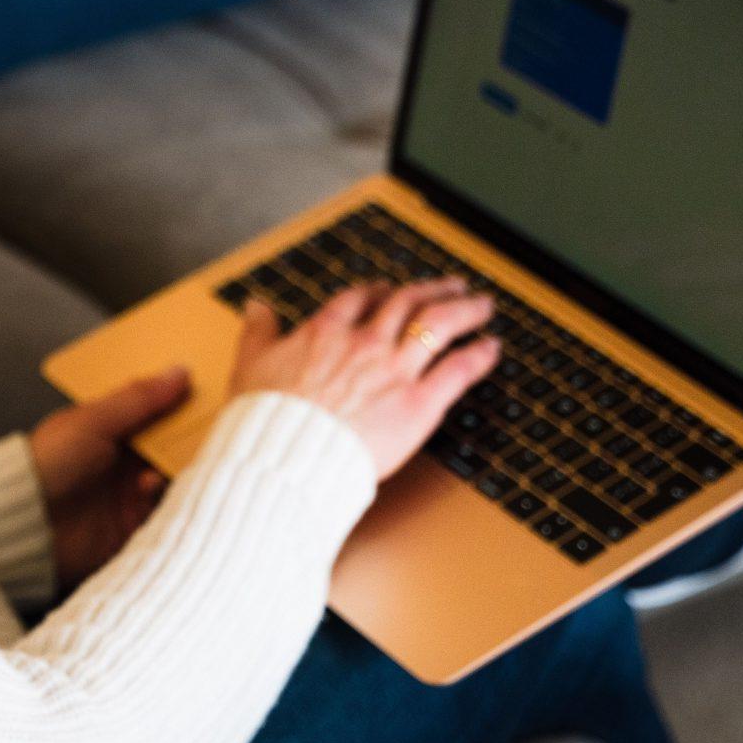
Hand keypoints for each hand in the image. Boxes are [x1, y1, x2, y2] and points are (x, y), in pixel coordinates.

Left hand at [27, 366, 193, 598]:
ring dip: (185, 470)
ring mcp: (129, 496)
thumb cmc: (46, 465)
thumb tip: (180, 371)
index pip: (157, 413)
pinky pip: (168, 515)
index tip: (215, 393)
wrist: (22, 526)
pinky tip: (170, 492)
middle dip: (193, 439)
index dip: (183, 404)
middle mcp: (123, 463)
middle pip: (171, 447)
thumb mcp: (93, 421)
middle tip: (221, 429)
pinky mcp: (134, 530)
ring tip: (195, 461)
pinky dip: (176, 503)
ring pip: (174, 479)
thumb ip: (139, 398)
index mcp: (110, 431)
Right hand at [229, 278, 501, 481]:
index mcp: (327, 331)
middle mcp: (365, 343)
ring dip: (464, 310)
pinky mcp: (418, 403)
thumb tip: (256, 307)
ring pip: (438, 325)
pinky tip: (491, 347)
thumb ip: (258, 332)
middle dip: (432, 291)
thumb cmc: (266, 419)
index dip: (379, 291)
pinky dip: (479, 355)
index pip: (360, 298)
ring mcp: (394, 370)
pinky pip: (457, 369)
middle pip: (407, 303)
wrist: (289, 455)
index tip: (389, 291)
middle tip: (450, 287)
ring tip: (480, 305)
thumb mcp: (250, 364)